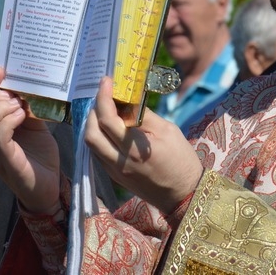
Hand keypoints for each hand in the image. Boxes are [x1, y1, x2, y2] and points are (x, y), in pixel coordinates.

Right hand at [0, 67, 60, 214]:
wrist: (50, 186)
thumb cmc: (38, 155)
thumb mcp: (33, 124)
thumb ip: (26, 106)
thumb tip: (27, 83)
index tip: (0, 70)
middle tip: (13, 94)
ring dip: (1, 108)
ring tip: (19, 105)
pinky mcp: (6, 162)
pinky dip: (8, 121)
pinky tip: (22, 116)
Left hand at [84, 77, 202, 213]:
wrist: (184, 194)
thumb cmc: (181, 159)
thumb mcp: (168, 130)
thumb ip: (144, 115)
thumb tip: (128, 99)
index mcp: (135, 149)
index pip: (108, 119)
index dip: (103, 97)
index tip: (106, 81)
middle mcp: (120, 162)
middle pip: (91, 134)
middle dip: (93, 110)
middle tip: (104, 95)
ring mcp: (115, 172)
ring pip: (91, 145)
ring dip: (93, 124)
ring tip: (105, 109)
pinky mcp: (115, 177)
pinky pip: (98, 154)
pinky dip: (98, 137)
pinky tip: (109, 129)